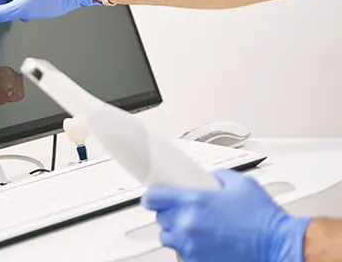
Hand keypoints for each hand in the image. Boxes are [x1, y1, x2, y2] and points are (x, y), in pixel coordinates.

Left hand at [141, 169, 310, 261]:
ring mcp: (191, 246)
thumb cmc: (262, 218)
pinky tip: (206, 242)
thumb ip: (218, 177)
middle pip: (160, 218)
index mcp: (194, 201)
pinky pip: (183, 253)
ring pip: (169, 238)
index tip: (154, 198)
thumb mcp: (241, 184)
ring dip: (177, 232)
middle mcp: (188, 224)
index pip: (152, 198)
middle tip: (185, 212)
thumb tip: (210, 177)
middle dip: (170, 214)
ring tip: (196, 229)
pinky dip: (190, 248)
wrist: (278, 246)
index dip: (152, 197)